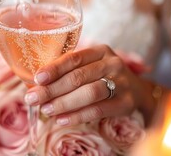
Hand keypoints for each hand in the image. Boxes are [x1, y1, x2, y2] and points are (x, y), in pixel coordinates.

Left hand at [24, 45, 149, 125]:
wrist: (137, 91)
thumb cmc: (102, 77)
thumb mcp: (90, 67)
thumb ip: (67, 71)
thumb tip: (35, 84)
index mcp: (100, 51)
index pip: (74, 58)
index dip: (54, 68)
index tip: (37, 78)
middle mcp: (112, 64)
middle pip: (78, 77)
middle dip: (52, 89)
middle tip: (33, 98)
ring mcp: (122, 83)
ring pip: (88, 93)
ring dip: (63, 103)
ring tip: (45, 109)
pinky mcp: (126, 103)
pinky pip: (98, 110)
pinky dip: (77, 116)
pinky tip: (61, 120)